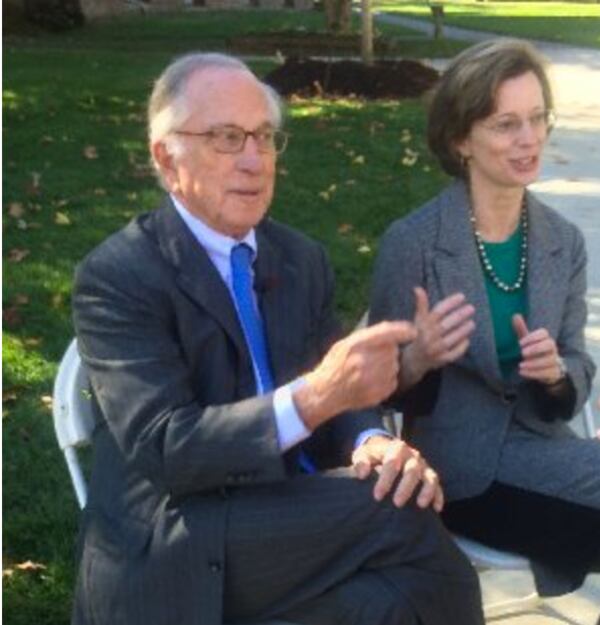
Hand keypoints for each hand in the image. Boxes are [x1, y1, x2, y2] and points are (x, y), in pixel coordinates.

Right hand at [295, 321, 415, 429]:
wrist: (325, 392)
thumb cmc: (335, 364)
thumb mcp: (344, 343)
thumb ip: (367, 335)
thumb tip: (394, 329)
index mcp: (355, 345)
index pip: (386, 333)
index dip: (402, 330)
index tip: (412, 331)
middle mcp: (364, 362)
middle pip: (392, 350)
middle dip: (388, 351)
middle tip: (373, 357)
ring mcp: (371, 380)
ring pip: (394, 366)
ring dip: (388, 366)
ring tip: (371, 370)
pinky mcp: (377, 393)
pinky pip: (393, 381)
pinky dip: (387, 380)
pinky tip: (372, 381)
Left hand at [352, 435, 443, 510]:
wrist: (385, 450)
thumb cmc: (373, 456)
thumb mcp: (363, 454)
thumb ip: (361, 461)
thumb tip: (361, 474)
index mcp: (396, 448)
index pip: (392, 462)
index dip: (385, 479)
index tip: (377, 496)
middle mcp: (412, 455)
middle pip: (412, 470)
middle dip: (405, 487)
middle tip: (397, 503)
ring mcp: (423, 465)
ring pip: (429, 476)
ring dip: (426, 491)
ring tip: (420, 505)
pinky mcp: (430, 475)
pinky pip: (438, 485)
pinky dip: (438, 496)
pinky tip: (436, 509)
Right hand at [402, 287, 474, 385]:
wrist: (413, 360)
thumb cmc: (419, 335)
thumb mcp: (418, 320)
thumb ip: (421, 304)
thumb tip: (418, 288)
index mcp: (422, 325)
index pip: (438, 311)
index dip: (450, 303)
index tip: (462, 296)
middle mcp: (428, 337)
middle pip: (446, 324)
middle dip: (460, 315)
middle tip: (471, 308)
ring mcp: (435, 349)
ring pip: (452, 338)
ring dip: (463, 330)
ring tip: (472, 323)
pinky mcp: (441, 360)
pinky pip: (454, 353)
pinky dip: (462, 346)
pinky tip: (467, 339)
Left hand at [512, 314, 563, 384]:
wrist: (545, 368)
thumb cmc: (534, 351)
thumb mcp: (526, 341)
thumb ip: (521, 329)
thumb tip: (515, 315)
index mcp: (545, 339)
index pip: (544, 333)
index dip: (533, 337)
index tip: (520, 343)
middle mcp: (552, 349)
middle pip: (550, 344)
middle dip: (536, 348)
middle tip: (522, 353)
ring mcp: (555, 360)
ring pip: (550, 360)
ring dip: (534, 363)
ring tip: (520, 365)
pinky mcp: (555, 372)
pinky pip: (548, 373)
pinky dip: (535, 373)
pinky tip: (522, 372)